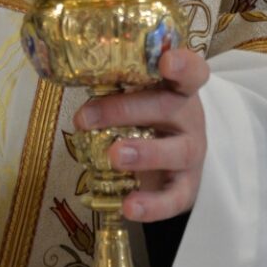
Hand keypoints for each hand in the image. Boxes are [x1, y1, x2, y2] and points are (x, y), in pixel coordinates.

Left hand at [73, 47, 209, 222]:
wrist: (173, 161)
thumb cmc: (148, 118)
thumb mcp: (140, 98)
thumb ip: (116, 89)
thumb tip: (75, 84)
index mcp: (178, 88)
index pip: (191, 71)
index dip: (182, 64)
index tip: (165, 60)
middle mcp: (189, 117)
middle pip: (168, 107)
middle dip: (126, 110)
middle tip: (87, 118)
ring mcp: (191, 152)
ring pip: (178, 151)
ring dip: (145, 153)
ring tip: (114, 156)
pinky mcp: (187, 186)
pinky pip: (175, 197)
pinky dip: (153, 205)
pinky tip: (129, 207)